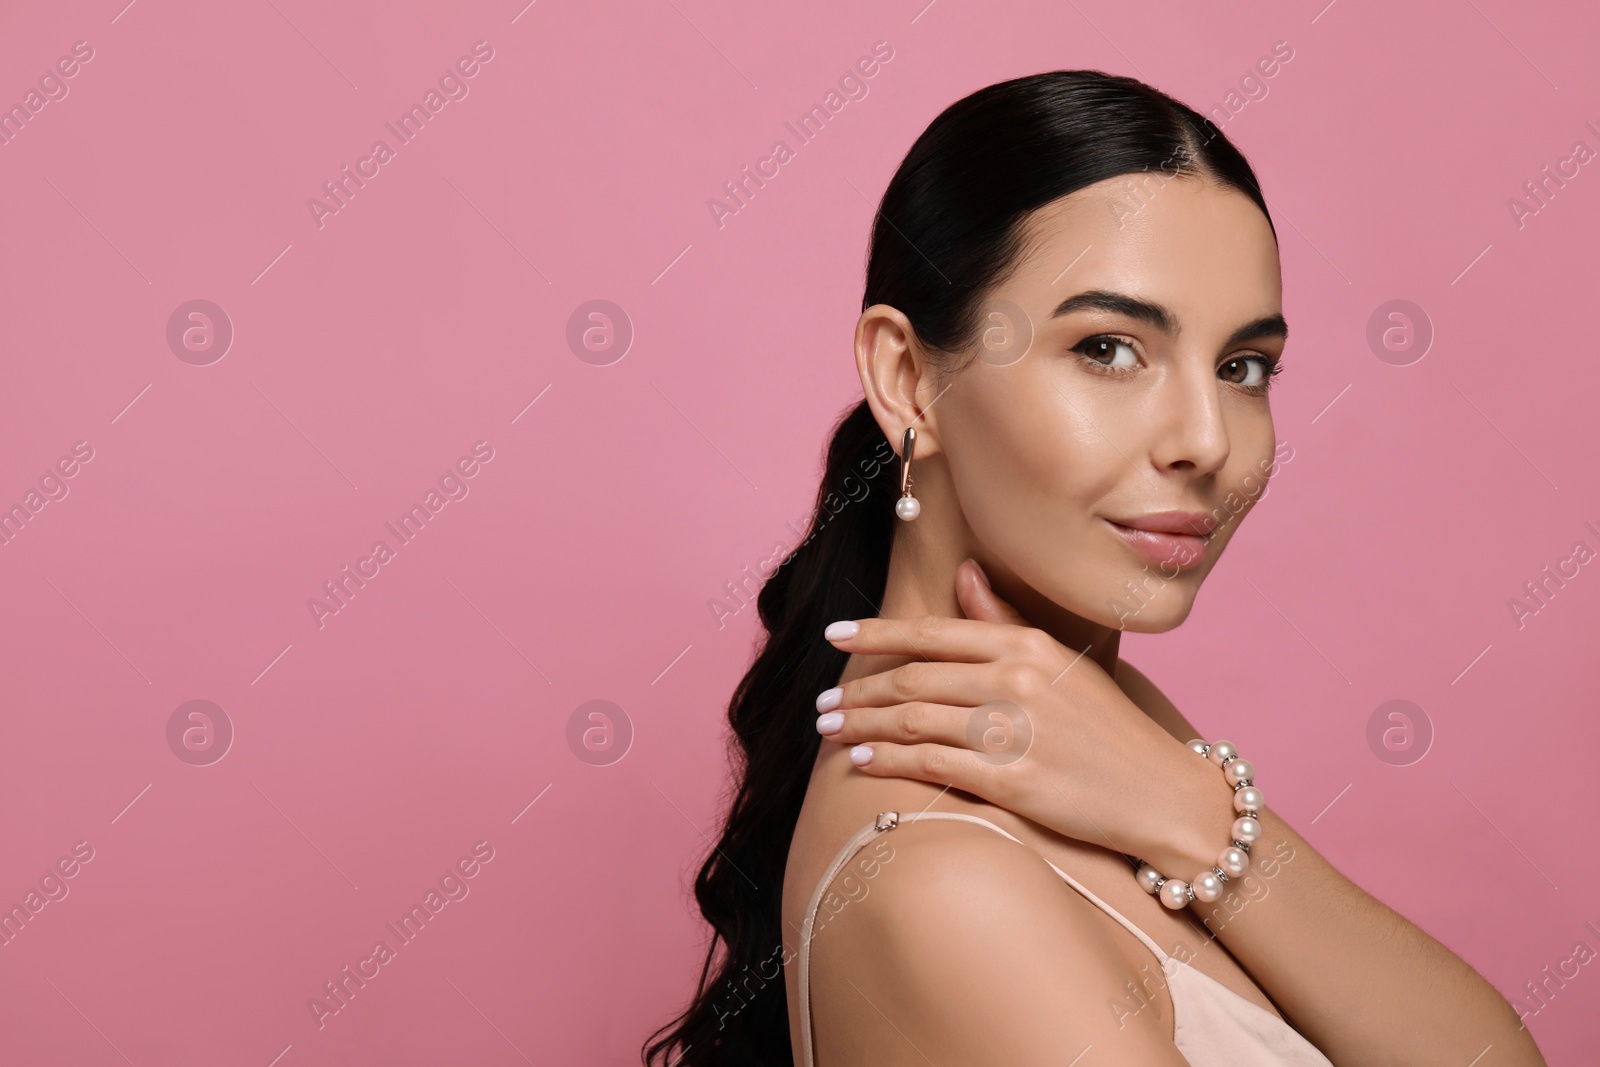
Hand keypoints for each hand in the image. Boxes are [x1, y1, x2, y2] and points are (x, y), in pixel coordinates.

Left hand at [814, 560, 1234, 875]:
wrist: (1164, 794)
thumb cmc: (1110, 729)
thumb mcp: (1065, 662)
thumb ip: (1007, 621)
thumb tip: (965, 572)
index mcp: (1027, 645)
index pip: (933, 633)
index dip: (876, 633)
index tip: (834, 635)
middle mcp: (1017, 680)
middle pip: (913, 678)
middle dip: (858, 690)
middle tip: (822, 703)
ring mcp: (1015, 731)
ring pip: (912, 720)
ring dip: (861, 725)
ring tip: (829, 731)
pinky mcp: (1013, 782)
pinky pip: (930, 765)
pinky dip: (887, 763)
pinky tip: (861, 764)